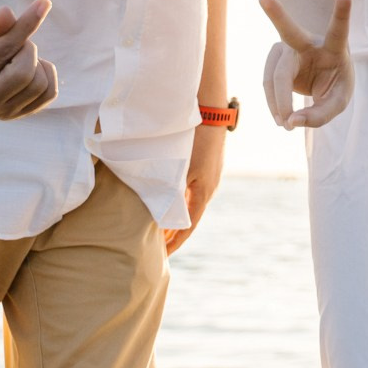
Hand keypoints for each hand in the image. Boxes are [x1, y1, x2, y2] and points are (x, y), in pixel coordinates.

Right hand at [0, 0, 57, 119]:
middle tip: (12, 42)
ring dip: (35, 61)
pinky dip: (46, 74)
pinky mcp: (18, 115)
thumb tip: (7, 13)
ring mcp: (1, 114)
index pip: (5, 51)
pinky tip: (29, 67)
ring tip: (15, 56)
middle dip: (26, 47)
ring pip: (41, 84)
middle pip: (26, 72)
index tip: (43, 3)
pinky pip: (50, 93)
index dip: (25, 24)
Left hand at [164, 122, 225, 255]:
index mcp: (204, 193)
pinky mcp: (208, 166)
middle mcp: (210, 188)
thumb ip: (171, 194)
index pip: (187, 227)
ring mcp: (211, 176)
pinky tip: (170, 200)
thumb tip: (160, 216)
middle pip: (190, 218)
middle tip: (156, 246)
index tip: (163, 256)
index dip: (175, 243)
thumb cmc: (193, 139)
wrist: (212, 112)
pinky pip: (193, 191)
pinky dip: (181, 202)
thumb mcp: (179, 170)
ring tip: (160, 227)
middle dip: (174, 233)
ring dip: (177, 216)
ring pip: (191, 204)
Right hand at [260, 0, 352, 128]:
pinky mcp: (274, 60)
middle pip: (289, 32)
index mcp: (334, 47)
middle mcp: (307, 43)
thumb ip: (320, 115)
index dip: (342, 12)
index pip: (339, 29)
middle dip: (277, 13)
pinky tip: (281, 117)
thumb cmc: (335, 82)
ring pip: (276, 75)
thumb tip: (291, 121)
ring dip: (279, 102)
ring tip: (285, 124)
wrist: (321, 73)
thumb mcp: (338, 101)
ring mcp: (287, 49)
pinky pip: (268, 85)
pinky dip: (274, 105)